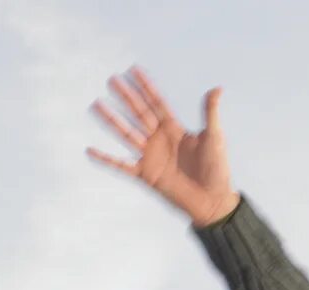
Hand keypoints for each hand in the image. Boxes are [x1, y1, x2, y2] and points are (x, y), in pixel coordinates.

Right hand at [88, 67, 237, 227]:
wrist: (213, 201)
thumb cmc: (217, 170)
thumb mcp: (214, 138)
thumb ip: (210, 113)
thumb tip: (218, 88)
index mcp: (175, 129)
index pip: (157, 103)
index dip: (146, 87)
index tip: (133, 70)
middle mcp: (159, 139)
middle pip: (139, 113)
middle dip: (126, 96)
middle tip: (111, 79)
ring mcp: (151, 156)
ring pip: (127, 133)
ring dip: (112, 120)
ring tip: (96, 104)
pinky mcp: (146, 175)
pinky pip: (121, 165)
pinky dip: (106, 159)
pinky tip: (90, 150)